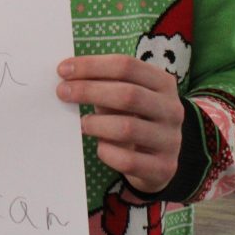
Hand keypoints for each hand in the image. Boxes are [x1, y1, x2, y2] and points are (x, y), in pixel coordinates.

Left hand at [56, 55, 183, 193]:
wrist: (160, 159)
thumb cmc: (133, 118)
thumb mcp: (125, 96)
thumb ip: (104, 85)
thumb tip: (68, 77)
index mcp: (162, 83)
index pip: (126, 66)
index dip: (91, 66)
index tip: (63, 70)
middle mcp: (172, 109)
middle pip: (128, 94)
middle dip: (88, 91)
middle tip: (62, 92)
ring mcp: (170, 140)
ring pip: (127, 128)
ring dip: (96, 124)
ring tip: (83, 124)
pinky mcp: (163, 168)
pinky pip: (128, 160)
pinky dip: (107, 152)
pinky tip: (100, 147)